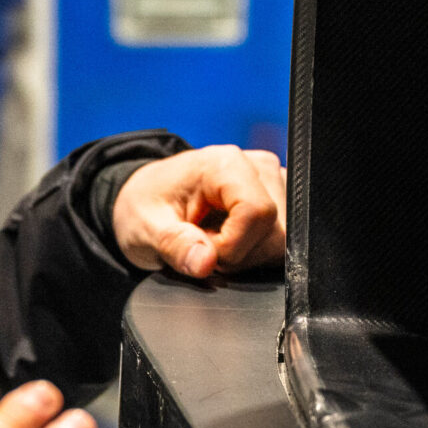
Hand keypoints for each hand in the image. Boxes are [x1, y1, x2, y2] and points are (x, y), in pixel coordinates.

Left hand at [112, 146, 287, 279]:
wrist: (147, 198)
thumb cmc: (146, 204)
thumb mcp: (145, 228)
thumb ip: (174, 244)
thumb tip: (204, 263)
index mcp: (225, 164)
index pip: (258, 213)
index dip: (233, 245)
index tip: (203, 251)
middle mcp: (257, 167)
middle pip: (275, 231)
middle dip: (240, 255)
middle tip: (203, 249)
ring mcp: (272, 183)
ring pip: (282, 240)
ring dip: (248, 256)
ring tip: (214, 245)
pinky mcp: (277, 200)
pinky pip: (281, 241)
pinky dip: (255, 252)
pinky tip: (230, 244)